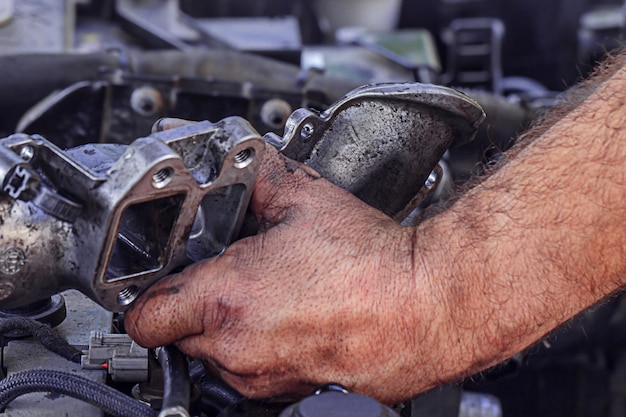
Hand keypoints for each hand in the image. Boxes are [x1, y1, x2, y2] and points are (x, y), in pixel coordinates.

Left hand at [125, 145, 432, 402]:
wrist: (428, 305)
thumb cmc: (374, 262)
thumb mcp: (306, 199)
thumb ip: (256, 176)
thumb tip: (233, 158)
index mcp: (227, 299)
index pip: (143, 316)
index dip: (151, 293)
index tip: (167, 279)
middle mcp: (237, 349)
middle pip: (178, 335)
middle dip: (196, 306)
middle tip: (232, 278)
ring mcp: (262, 379)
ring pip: (216, 358)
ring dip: (230, 329)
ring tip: (273, 296)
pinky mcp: (289, 395)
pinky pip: (252, 375)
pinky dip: (261, 349)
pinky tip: (295, 318)